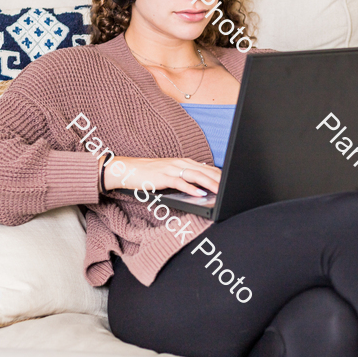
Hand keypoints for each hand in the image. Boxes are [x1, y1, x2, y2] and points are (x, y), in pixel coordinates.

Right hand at [100, 156, 220, 196]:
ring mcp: (171, 169)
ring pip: (195, 175)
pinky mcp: (162, 177)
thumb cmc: (148, 173)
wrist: (127, 169)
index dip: (219, 175)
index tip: (230, 182)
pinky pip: (180, 182)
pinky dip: (191, 188)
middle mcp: (179, 163)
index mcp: (183, 162)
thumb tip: (200, 183)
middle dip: (219, 179)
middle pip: (204, 171)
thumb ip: (184, 175)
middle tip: (231, 187)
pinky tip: (200, 194)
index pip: (206, 168)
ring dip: (209, 183)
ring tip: (220, 190)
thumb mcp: (169, 172)